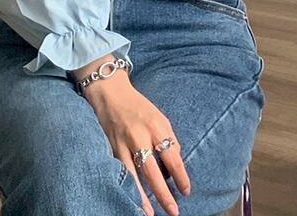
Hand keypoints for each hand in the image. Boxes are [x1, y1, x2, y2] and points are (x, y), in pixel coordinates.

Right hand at [82, 72, 190, 215]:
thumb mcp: (159, 117)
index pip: (172, 156)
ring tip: (150, 214)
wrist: (110, 92)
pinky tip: (130, 199)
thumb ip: (167, 139)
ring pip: (133, 176)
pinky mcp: (110, 147)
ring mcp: (122, 143)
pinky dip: (126, 186)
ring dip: (142, 197)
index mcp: (156, 126)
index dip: (181, 176)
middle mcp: (139, 135)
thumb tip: (174, 164)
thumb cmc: (138, 106)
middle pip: (153, 171)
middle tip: (173, 210)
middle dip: (164, 193)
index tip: (186, 191)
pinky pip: (120, 171)